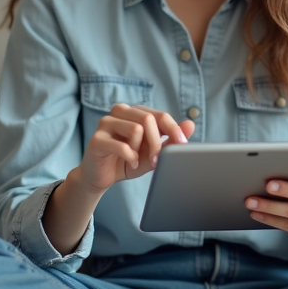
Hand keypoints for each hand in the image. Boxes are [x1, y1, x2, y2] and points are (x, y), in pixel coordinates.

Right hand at [77, 104, 194, 193]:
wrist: (102, 176)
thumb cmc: (129, 161)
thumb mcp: (153, 151)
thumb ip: (170, 139)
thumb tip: (191, 124)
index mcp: (135, 112)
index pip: (160, 115)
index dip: (174, 130)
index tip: (182, 145)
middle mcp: (120, 111)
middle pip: (148, 119)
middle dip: (157, 143)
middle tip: (158, 161)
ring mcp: (106, 123)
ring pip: (136, 128)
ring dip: (142, 150)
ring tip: (138, 160)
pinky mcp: (96, 138)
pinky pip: (121, 145)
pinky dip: (131, 157)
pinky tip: (131, 163)